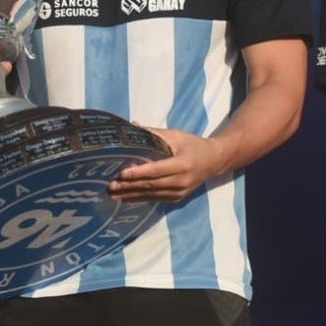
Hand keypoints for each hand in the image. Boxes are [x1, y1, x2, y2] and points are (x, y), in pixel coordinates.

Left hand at [108, 128, 226, 204]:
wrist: (214, 161)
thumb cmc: (193, 144)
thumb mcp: (176, 135)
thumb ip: (153, 133)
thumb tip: (132, 126)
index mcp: (182, 164)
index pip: (156, 170)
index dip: (138, 172)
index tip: (121, 174)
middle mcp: (181, 181)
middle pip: (151, 185)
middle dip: (130, 186)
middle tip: (111, 185)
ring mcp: (180, 192)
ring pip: (152, 194)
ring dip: (132, 195)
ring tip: (114, 194)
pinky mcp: (177, 198)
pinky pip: (156, 199)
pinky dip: (141, 198)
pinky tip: (127, 198)